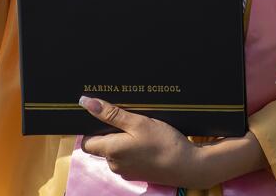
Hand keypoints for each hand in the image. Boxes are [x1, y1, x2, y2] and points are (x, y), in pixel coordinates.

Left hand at [78, 98, 267, 188]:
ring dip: (123, 139)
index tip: (104, 115)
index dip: (92, 127)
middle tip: (129, 118)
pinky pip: (127, 158)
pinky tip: (147, 140)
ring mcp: (126, 171)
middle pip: (101, 145)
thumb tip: (86, 102)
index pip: (87, 141)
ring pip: (115, 151)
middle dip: (110, 131)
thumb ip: (110, 113)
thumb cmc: (164, 143)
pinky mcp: (137, 174)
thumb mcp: (138, 122)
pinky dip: (132, 148)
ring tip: (140, 128)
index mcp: (111, 151)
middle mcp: (114, 165)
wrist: (189, 166)